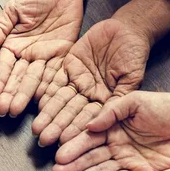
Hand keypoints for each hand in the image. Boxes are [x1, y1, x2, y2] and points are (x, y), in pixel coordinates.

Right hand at [0, 0, 82, 116]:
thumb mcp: (13, 9)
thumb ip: (0, 26)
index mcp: (12, 47)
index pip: (3, 67)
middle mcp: (26, 57)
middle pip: (18, 79)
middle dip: (10, 95)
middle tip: (3, 110)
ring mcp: (44, 59)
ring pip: (35, 81)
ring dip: (27, 96)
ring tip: (17, 111)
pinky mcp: (63, 57)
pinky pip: (58, 74)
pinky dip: (51, 88)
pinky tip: (44, 101)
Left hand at [32, 18, 150, 146]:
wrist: (127, 29)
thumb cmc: (134, 54)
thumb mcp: (131, 77)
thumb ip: (119, 97)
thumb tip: (105, 119)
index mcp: (104, 100)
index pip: (88, 118)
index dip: (76, 129)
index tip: (65, 141)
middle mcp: (88, 93)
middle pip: (70, 112)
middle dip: (57, 126)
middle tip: (44, 140)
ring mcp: (77, 80)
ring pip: (59, 99)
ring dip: (48, 114)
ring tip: (36, 128)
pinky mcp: (68, 66)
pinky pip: (53, 79)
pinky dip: (44, 90)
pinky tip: (35, 102)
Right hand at [52, 91, 169, 170]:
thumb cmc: (167, 106)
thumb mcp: (135, 101)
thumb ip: (111, 112)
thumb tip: (88, 126)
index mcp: (113, 126)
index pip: (89, 139)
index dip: (74, 148)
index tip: (58, 157)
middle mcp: (117, 145)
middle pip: (91, 158)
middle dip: (73, 168)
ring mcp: (128, 161)